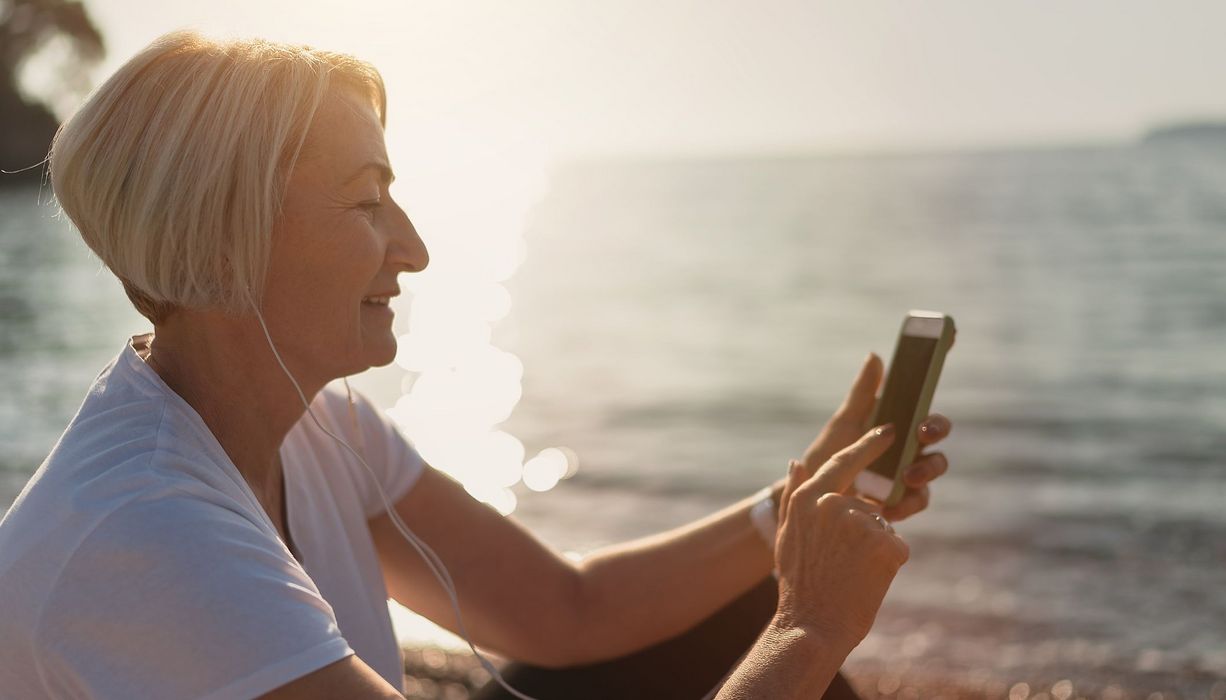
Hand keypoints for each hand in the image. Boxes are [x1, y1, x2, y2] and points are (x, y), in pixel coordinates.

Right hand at [773, 426, 909, 645]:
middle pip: (866, 507)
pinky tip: (867, 581)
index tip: (888, 429)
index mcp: (808, 499)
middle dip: (862, 533)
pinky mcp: (887, 545)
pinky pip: (898, 548)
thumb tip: (796, 461)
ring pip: (883, 528)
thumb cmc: (799, 584)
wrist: (812, 627)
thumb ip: (794, 495)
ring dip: (874, 549)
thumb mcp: (787, 535)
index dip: (868, 445)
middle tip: (842, 565)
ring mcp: (861, 523)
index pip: (843, 462)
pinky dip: (888, 566)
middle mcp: (834, 504)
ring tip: (850, 574)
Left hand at [794, 353, 952, 521]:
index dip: (936, 368)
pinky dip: (909, 501)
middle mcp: (909, 444)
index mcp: (896, 419)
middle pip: (936, 430)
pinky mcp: (904, 500)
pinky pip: (919, 499)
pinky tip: (890, 506)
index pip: (923, 395)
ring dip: (926, 469)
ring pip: (935, 465)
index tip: (949, 337)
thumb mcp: (844, 424)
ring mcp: (910, 472)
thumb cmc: (827, 455)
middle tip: (922, 431)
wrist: (812, 498)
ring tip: (906, 476)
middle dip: (936, 427)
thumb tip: (875, 355)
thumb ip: (862, 394)